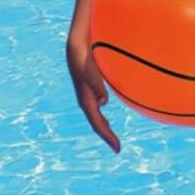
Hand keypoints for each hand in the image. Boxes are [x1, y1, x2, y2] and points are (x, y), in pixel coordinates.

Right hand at [67, 38, 120, 152]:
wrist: (76, 45)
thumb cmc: (84, 57)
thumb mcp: (90, 70)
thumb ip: (97, 85)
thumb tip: (104, 102)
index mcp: (86, 100)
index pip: (97, 123)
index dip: (107, 136)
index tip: (117, 149)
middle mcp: (86, 100)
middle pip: (97, 123)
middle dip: (107, 136)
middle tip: (117, 148)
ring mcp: (87, 95)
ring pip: (96, 116)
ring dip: (104, 127)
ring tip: (111, 138)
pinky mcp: (90, 88)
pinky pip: (96, 106)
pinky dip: (101, 116)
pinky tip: (105, 113)